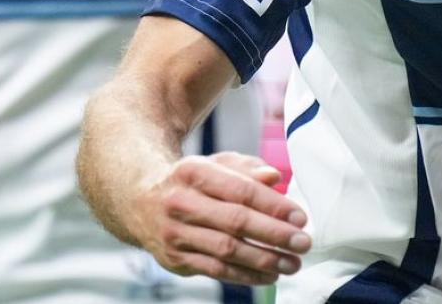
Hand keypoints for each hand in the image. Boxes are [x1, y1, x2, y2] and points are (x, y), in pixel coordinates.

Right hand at [130, 151, 311, 284]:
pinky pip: (215, 270)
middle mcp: (180, 203)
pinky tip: (269, 275)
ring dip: (264, 260)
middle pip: (235, 222)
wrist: (139, 201)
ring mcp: (174, 233)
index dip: (273, 206)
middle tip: (302, 243)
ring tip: (292, 263)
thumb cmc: (191, 181)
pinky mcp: (174, 259)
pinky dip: (245, 275)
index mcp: (193, 172)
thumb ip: (247, 169)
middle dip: (274, 235)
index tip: (300, 218)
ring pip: (226, 250)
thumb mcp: (215, 165)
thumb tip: (274, 177)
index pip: (240, 190)